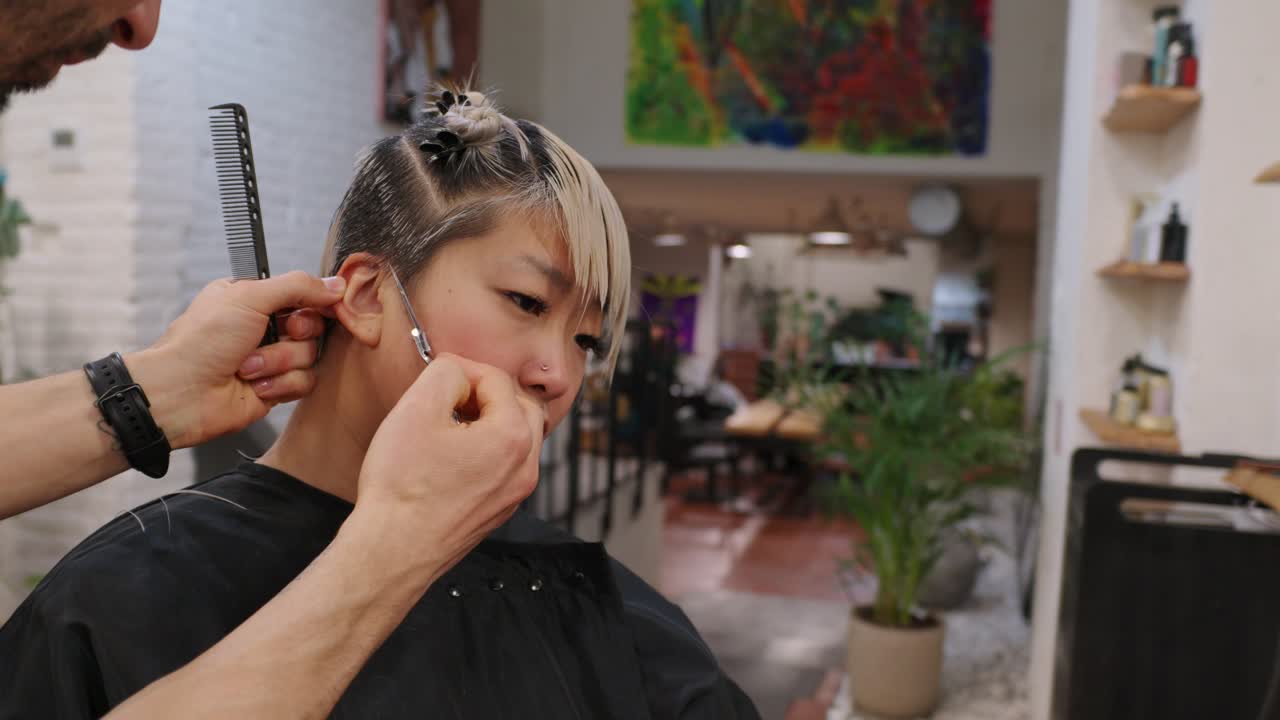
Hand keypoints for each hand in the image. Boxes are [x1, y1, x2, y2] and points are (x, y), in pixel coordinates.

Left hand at [128, 272, 345, 448]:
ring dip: (279, 361)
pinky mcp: (276, 387)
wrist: (181, 393)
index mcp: (253, 299)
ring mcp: (271, 359)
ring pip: (310, 355)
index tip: (318, 306)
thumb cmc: (200, 342)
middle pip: (313, 326)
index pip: (303, 294)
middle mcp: (264, 327)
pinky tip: (254, 385)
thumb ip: (297, 286)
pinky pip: (304, 382)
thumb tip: (336, 284)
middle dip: (294, 333)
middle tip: (271, 334)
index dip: (314, 301)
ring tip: (247, 366)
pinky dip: (280, 383)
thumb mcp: (248, 296)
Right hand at [353, 354, 545, 577]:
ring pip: (517, 438)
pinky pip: (506, 467)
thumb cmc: (402, 485)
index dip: (462, 370)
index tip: (434, 377)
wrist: (393, 551)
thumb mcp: (417, 408)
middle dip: (487, 393)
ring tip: (450, 425)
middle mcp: (526, 466)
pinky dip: (487, 451)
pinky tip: (451, 457)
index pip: (496, 379)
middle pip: (520, 406)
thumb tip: (458, 370)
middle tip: (449, 398)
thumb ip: (446, 372)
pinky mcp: (499, 511)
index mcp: (513, 436)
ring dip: (490, 421)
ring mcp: (516, 493)